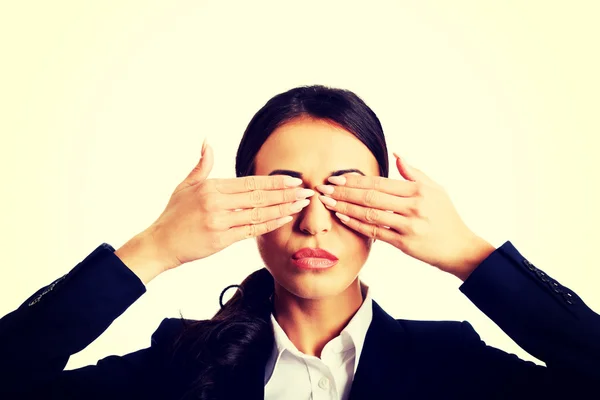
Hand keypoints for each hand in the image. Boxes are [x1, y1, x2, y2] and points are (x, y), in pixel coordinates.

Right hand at [145, 139, 313, 271]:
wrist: (160, 243)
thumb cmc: (173, 215)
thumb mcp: (185, 185)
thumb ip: (202, 166)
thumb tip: (207, 143)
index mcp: (211, 187)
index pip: (249, 182)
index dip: (273, 182)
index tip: (293, 180)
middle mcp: (217, 203)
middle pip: (258, 197)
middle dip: (285, 194)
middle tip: (306, 191)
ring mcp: (220, 222)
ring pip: (258, 214)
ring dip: (283, 209)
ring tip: (301, 204)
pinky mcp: (221, 240)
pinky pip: (251, 231)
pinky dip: (269, 225)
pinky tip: (284, 219)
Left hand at [315, 153, 494, 278]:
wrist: (459, 248)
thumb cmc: (447, 217)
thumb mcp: (436, 190)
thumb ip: (415, 173)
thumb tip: (397, 155)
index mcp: (419, 191)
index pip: (380, 183)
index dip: (356, 180)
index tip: (337, 178)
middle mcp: (413, 207)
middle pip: (371, 197)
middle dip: (344, 192)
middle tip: (324, 189)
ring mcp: (408, 226)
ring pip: (370, 215)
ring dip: (346, 208)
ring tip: (328, 203)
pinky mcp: (404, 244)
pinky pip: (376, 232)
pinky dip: (357, 225)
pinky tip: (343, 218)